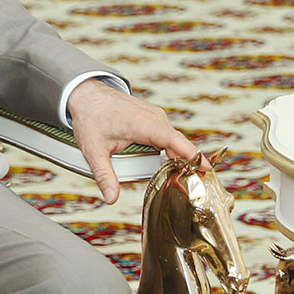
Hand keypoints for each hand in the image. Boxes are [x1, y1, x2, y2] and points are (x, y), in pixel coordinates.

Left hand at [66, 78, 196, 205]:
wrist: (86, 94)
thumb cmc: (90, 117)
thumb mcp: (93, 149)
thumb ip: (104, 174)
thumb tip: (111, 198)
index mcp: (142, 123)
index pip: (172, 139)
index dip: (190, 154)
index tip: (207, 168)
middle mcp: (153, 118)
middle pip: (178, 144)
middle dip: (188, 164)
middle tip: (196, 188)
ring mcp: (155, 118)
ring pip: (173, 142)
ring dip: (179, 159)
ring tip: (184, 181)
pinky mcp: (154, 120)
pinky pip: (168, 137)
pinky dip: (172, 151)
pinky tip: (171, 167)